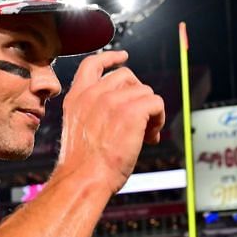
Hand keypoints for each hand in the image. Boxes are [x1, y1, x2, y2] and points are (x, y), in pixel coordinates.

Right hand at [57, 50, 165, 191]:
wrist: (83, 179)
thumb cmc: (83, 166)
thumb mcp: (79, 131)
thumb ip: (94, 115)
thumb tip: (125, 113)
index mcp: (77, 98)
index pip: (93, 64)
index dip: (111, 58)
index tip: (123, 57)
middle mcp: (93, 94)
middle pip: (127, 76)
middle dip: (137, 95)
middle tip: (139, 122)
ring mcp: (111, 100)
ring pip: (144, 91)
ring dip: (149, 111)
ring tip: (145, 135)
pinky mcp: (131, 111)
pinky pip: (156, 102)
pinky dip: (159, 118)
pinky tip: (151, 137)